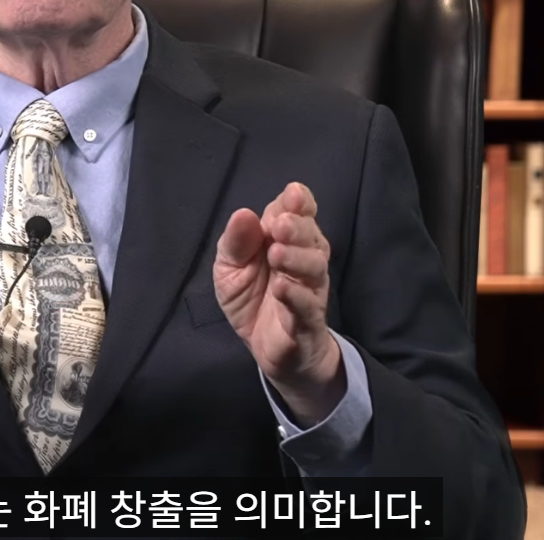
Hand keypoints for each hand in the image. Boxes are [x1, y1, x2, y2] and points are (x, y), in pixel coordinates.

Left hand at [214, 182, 344, 425]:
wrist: (267, 350)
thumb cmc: (251, 299)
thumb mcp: (230, 268)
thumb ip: (235, 242)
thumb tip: (243, 213)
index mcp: (284, 241)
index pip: (297, 214)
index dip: (298, 203)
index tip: (293, 194)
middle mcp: (303, 260)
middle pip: (309, 238)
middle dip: (297, 227)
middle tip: (280, 224)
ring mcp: (309, 290)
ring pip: (314, 268)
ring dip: (296, 258)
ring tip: (277, 254)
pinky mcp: (307, 320)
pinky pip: (307, 306)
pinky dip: (295, 296)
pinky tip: (282, 288)